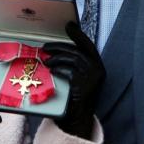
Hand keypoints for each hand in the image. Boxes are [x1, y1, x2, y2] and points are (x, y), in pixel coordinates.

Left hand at [43, 21, 105, 138]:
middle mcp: (98, 69)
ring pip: (73, 59)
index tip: (69, 24)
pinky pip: (69, 71)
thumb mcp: (76, 78)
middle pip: (77, 50)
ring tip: (45, 59)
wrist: (78, 119)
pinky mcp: (84, 85)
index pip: (87, 45)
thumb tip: (57, 50)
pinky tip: (51, 70)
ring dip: (56, 57)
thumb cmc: (74, 98)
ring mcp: (92, 77)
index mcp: (97, 65)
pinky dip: (59, 69)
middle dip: (60, 46)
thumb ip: (72, 65)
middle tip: (46, 46)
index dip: (78, 34)